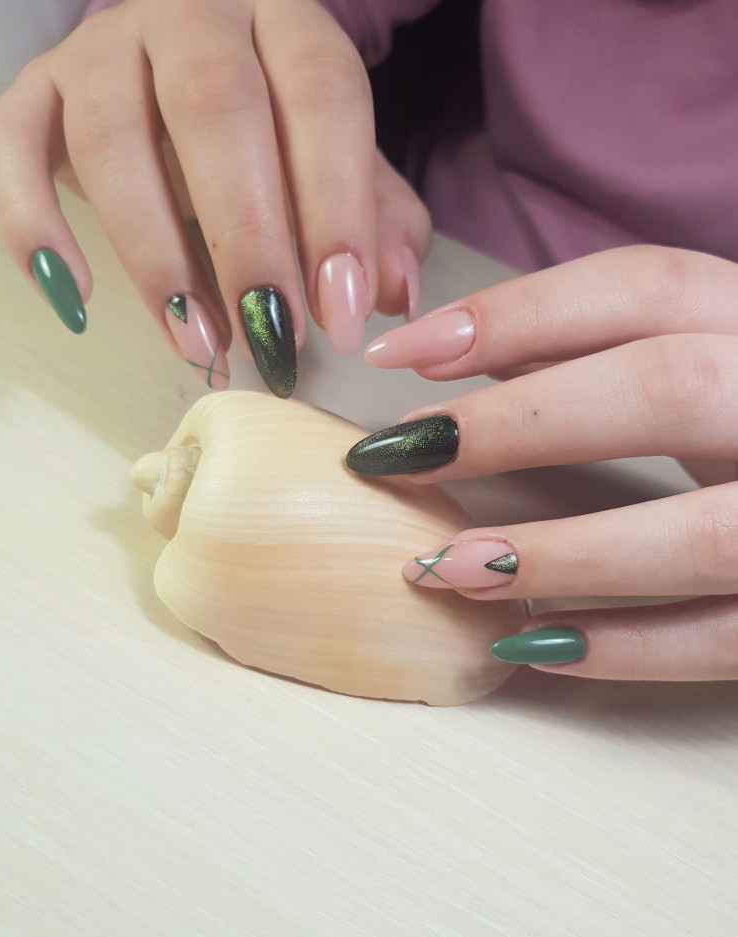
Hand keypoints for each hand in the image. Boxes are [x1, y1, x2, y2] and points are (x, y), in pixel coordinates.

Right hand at [0, 0, 429, 395]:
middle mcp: (189, 17)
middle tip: (273, 339)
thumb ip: (378, 218)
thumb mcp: (340, 164)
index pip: (320, 96)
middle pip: (213, 110)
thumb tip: (392, 294)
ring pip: (110, 139)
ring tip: (198, 343)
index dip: (336, 209)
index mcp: (283, 23)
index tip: (345, 315)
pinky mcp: (33, 96)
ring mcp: (99, 51)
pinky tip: (73, 301)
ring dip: (155, 256)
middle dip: (247, 239)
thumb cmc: (273, 132)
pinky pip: (7, 153)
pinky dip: (31, 228)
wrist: (176, 73)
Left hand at [346, 245, 737, 681]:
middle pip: (665, 384)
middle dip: (520, 423)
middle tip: (401, 455)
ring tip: (446, 570)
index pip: (643, 284)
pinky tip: (535, 646)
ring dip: (561, 553)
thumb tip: (462, 354)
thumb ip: (612, 353)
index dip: (513, 312)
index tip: (399, 353)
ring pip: (702, 531)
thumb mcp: (719, 366)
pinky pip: (731, 637)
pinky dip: (628, 648)